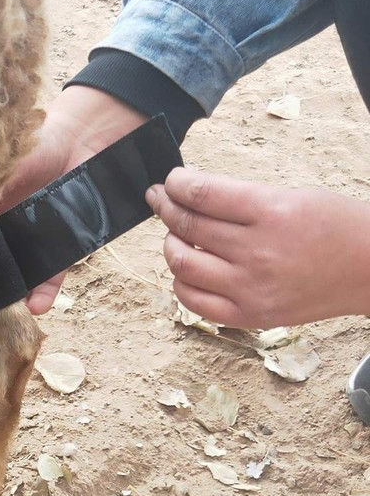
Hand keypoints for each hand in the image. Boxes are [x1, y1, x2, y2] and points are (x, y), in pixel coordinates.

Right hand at [0, 86, 147, 312]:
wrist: (86, 134)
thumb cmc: (35, 143)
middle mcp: (9, 228)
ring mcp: (36, 238)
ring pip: (22, 272)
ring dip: (15, 294)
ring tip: (8, 312)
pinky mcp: (64, 244)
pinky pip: (54, 273)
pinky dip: (46, 291)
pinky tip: (37, 306)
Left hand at [146, 167, 369, 327]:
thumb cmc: (334, 227)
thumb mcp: (292, 196)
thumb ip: (240, 199)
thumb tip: (189, 196)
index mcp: (271, 213)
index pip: (202, 194)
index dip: (177, 184)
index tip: (171, 181)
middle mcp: (257, 252)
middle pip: (187, 226)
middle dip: (166, 208)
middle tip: (160, 200)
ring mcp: (251, 288)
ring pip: (182, 264)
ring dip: (170, 245)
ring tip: (176, 236)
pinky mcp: (249, 315)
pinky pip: (193, 301)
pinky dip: (181, 282)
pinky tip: (188, 269)